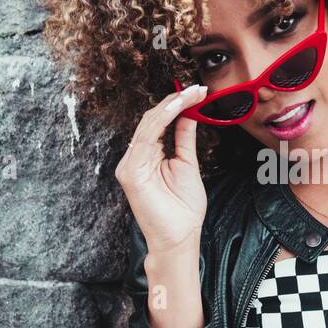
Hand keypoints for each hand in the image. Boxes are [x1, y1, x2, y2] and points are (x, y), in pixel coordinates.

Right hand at [114, 84, 210, 255]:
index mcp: (147, 157)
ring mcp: (129, 165)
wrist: (179, 238)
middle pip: (151, 120)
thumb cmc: (183, 209)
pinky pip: (146, 138)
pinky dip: (163, 119)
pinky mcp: (130, 172)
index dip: (176, 105)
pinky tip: (179, 108)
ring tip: (192, 94)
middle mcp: (134, 159)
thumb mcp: (187, 164)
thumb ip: (184, 138)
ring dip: (171, 106)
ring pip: (148, 125)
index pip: (158, 123)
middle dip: (175, 101)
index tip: (197, 92)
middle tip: (197, 89)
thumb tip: (189, 113)